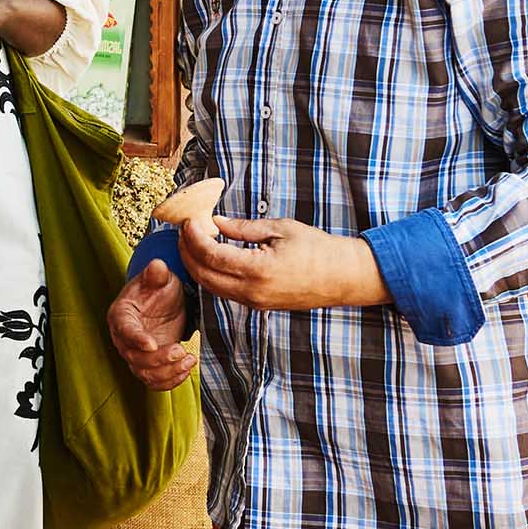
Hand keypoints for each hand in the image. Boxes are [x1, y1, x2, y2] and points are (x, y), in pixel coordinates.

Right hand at [108, 255, 196, 388]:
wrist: (163, 303)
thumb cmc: (157, 289)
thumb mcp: (159, 278)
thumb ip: (156, 274)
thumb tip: (157, 265)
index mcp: (121, 315)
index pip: (124, 330)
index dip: (136, 339)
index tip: (151, 344)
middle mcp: (124, 339)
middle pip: (134, 358)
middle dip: (158, 359)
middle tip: (180, 350)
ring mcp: (136, 355)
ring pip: (145, 374)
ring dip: (167, 373)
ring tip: (189, 359)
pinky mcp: (150, 366)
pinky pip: (155, 382)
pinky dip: (170, 381)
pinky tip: (186, 369)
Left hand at [181, 215, 389, 313]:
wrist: (344, 277)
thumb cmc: (318, 249)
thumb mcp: (280, 229)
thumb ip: (244, 228)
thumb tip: (216, 222)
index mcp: (257, 269)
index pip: (210, 254)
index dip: (193, 237)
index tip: (188, 222)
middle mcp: (252, 291)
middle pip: (203, 275)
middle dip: (187, 253)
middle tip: (183, 232)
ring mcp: (255, 302)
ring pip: (211, 287)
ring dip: (197, 266)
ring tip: (193, 243)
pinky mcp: (259, 306)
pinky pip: (225, 293)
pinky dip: (211, 276)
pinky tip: (211, 258)